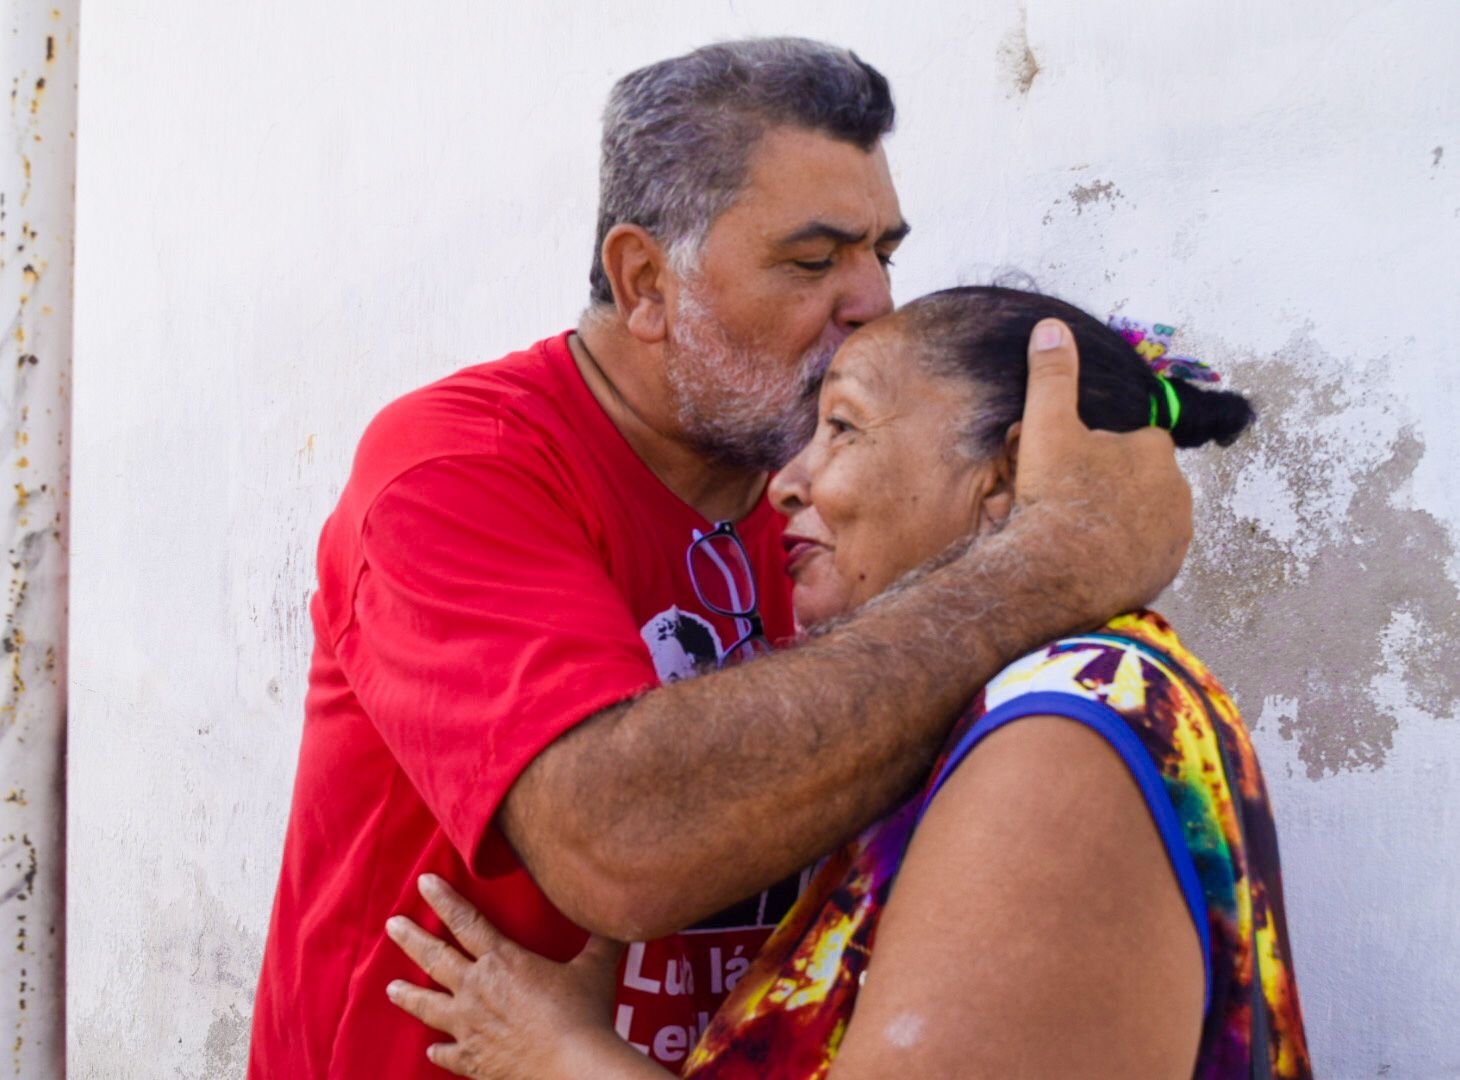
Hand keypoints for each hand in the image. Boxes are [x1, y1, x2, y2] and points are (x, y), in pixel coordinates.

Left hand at [385, 874, 625, 1079]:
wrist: (571, 1066)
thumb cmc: (583, 1013)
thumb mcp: (595, 969)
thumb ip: (601, 941)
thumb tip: (617, 915)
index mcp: (502, 961)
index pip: (465, 921)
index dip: (444, 899)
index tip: (423, 881)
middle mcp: (476, 990)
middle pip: (435, 959)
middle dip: (412, 939)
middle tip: (392, 925)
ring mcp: (469, 1027)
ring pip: (428, 1006)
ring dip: (409, 995)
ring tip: (391, 987)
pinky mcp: (473, 1060)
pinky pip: (449, 1053)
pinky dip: (439, 1051)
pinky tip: (432, 1050)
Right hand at [1014, 318, 1191, 616]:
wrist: (1056, 573)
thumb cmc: (1054, 497)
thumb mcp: (1045, 427)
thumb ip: (1052, 376)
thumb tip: (1051, 327)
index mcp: (1154, 452)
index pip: (1135, 442)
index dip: (1100, 453)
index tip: (1071, 469)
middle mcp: (1176, 493)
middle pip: (1140, 482)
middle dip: (1112, 489)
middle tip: (1067, 503)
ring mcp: (1173, 537)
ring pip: (1144, 520)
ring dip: (1118, 523)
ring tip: (1076, 534)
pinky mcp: (1164, 573)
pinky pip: (1145, 557)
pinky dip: (1123, 557)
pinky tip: (1090, 561)